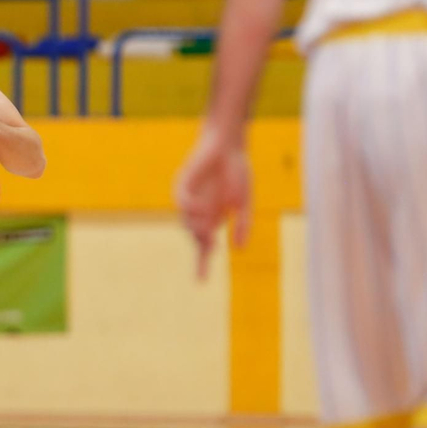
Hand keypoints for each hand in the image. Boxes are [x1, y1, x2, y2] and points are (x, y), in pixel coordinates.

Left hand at [175, 130, 251, 279]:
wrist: (230, 144)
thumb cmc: (238, 171)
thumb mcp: (245, 202)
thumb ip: (243, 223)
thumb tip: (239, 248)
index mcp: (214, 218)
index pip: (205, 246)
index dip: (202, 263)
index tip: (200, 282)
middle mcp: (200, 211)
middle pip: (196, 235)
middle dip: (202, 244)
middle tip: (211, 246)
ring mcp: (191, 198)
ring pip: (187, 221)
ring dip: (196, 228)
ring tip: (207, 232)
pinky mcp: (184, 184)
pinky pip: (182, 200)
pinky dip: (189, 207)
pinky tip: (201, 208)